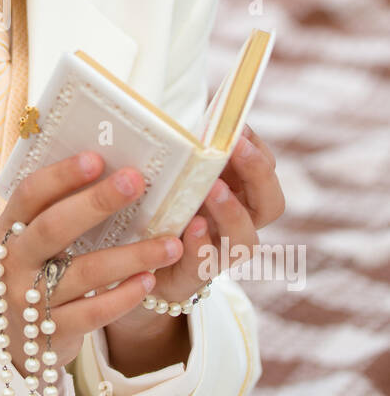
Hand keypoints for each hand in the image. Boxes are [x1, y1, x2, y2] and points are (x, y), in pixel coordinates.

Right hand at [0, 153, 183, 376]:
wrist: (12, 337)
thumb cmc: (34, 271)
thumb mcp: (31, 240)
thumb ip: (57, 211)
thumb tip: (112, 169)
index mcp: (11, 229)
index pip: (29, 194)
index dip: (60, 175)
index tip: (96, 157)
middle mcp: (15, 261)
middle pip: (53, 228)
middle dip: (96, 203)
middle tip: (135, 182)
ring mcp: (30, 299)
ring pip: (83, 273)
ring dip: (130, 256)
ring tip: (170, 245)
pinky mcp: (52, 331)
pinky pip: (92, 313)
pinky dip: (123, 297)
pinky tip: (148, 282)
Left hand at [102, 123, 285, 368]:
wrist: (127, 274)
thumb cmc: (151, 214)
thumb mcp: (168, 181)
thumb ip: (179, 156)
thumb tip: (173, 114)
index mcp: (236, 198)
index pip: (265, 171)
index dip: (258, 148)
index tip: (239, 126)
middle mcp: (235, 228)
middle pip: (269, 204)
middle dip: (258, 173)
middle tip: (237, 146)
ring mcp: (217, 258)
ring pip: (245, 240)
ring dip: (232, 211)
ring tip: (214, 189)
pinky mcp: (188, 281)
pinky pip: (203, 267)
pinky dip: (200, 247)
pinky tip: (190, 227)